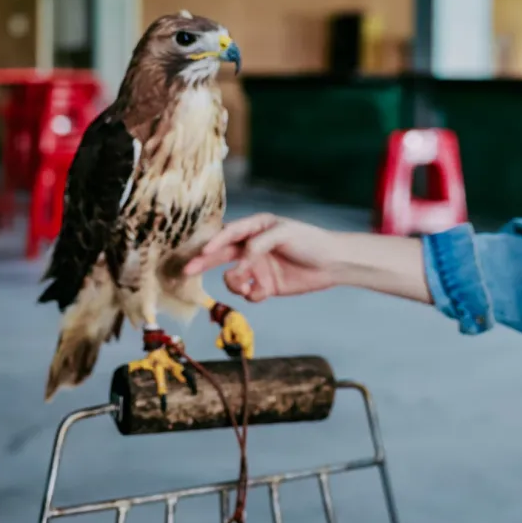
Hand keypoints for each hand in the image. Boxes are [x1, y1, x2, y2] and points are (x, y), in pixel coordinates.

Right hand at [184, 214, 341, 301]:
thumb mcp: (285, 233)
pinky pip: (248, 293)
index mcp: (257, 228)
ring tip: (244, 284)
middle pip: (222, 254)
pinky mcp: (265, 286)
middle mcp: (253, 247)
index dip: (215, 241)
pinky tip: (263, 292)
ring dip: (233, 282)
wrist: (333, 264)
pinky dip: (251, 295)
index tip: (203, 251)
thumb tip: (240, 258)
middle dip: (204, 262)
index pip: (230, 232)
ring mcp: (258, 267)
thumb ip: (260, 243)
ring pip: (232, 277)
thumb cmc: (311, 241)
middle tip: (187, 270)